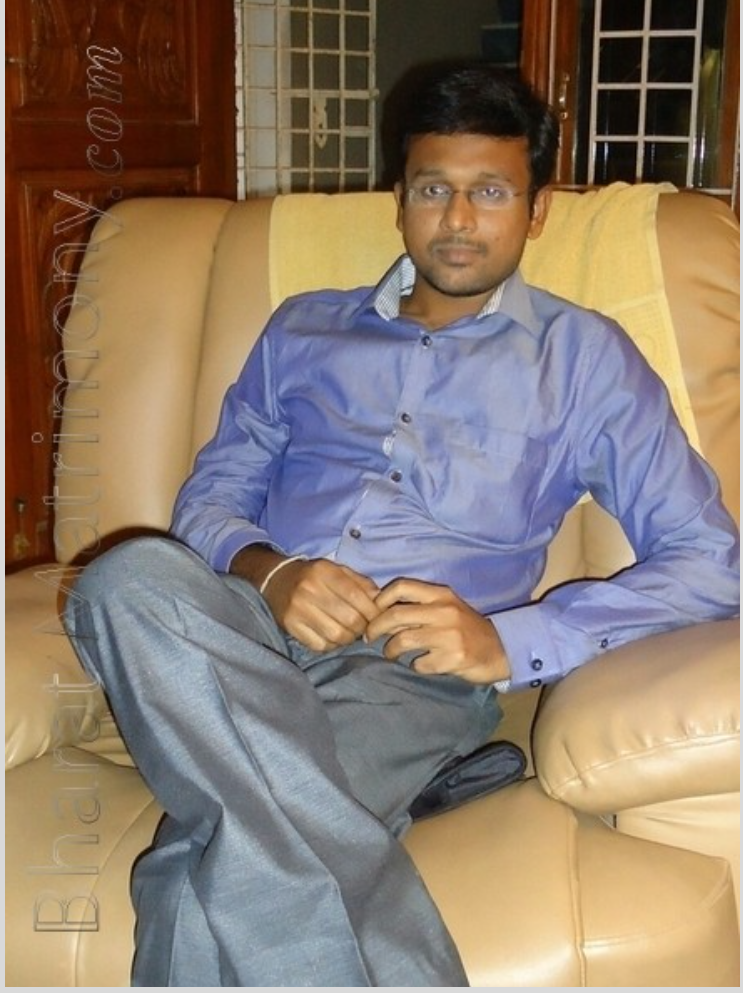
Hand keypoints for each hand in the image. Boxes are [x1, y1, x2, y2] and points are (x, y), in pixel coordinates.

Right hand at [263, 557, 380, 651]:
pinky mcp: (290, 626)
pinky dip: (332, 645)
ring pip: (337, 635)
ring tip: (349, 632)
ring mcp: (297, 609)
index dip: (373, 611)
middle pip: (350, 619)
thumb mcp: (338, 570)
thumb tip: (382, 601)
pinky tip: (332, 636)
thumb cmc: (314, 576)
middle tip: (364, 627)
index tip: (377, 617)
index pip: (357, 596)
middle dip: (363, 627)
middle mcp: (309, 589)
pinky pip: (320, 645)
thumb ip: (361, 584)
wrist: (275, 580)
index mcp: (324, 571)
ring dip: (349, 638)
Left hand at [366, 578, 509, 684]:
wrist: (499, 650)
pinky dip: (414, 666)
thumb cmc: (465, 627)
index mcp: (441, 595)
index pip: (403, 586)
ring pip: (402, 641)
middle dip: (375, 628)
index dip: (381, 598)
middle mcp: (444, 612)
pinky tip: (420, 664)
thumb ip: (419, 605)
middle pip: (396, 615)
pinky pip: (418, 664)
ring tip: (390, 653)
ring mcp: (448, 636)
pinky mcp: (452, 659)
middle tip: (369, 636)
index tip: (372, 610)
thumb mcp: (447, 607)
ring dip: (390, 650)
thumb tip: (379, 608)